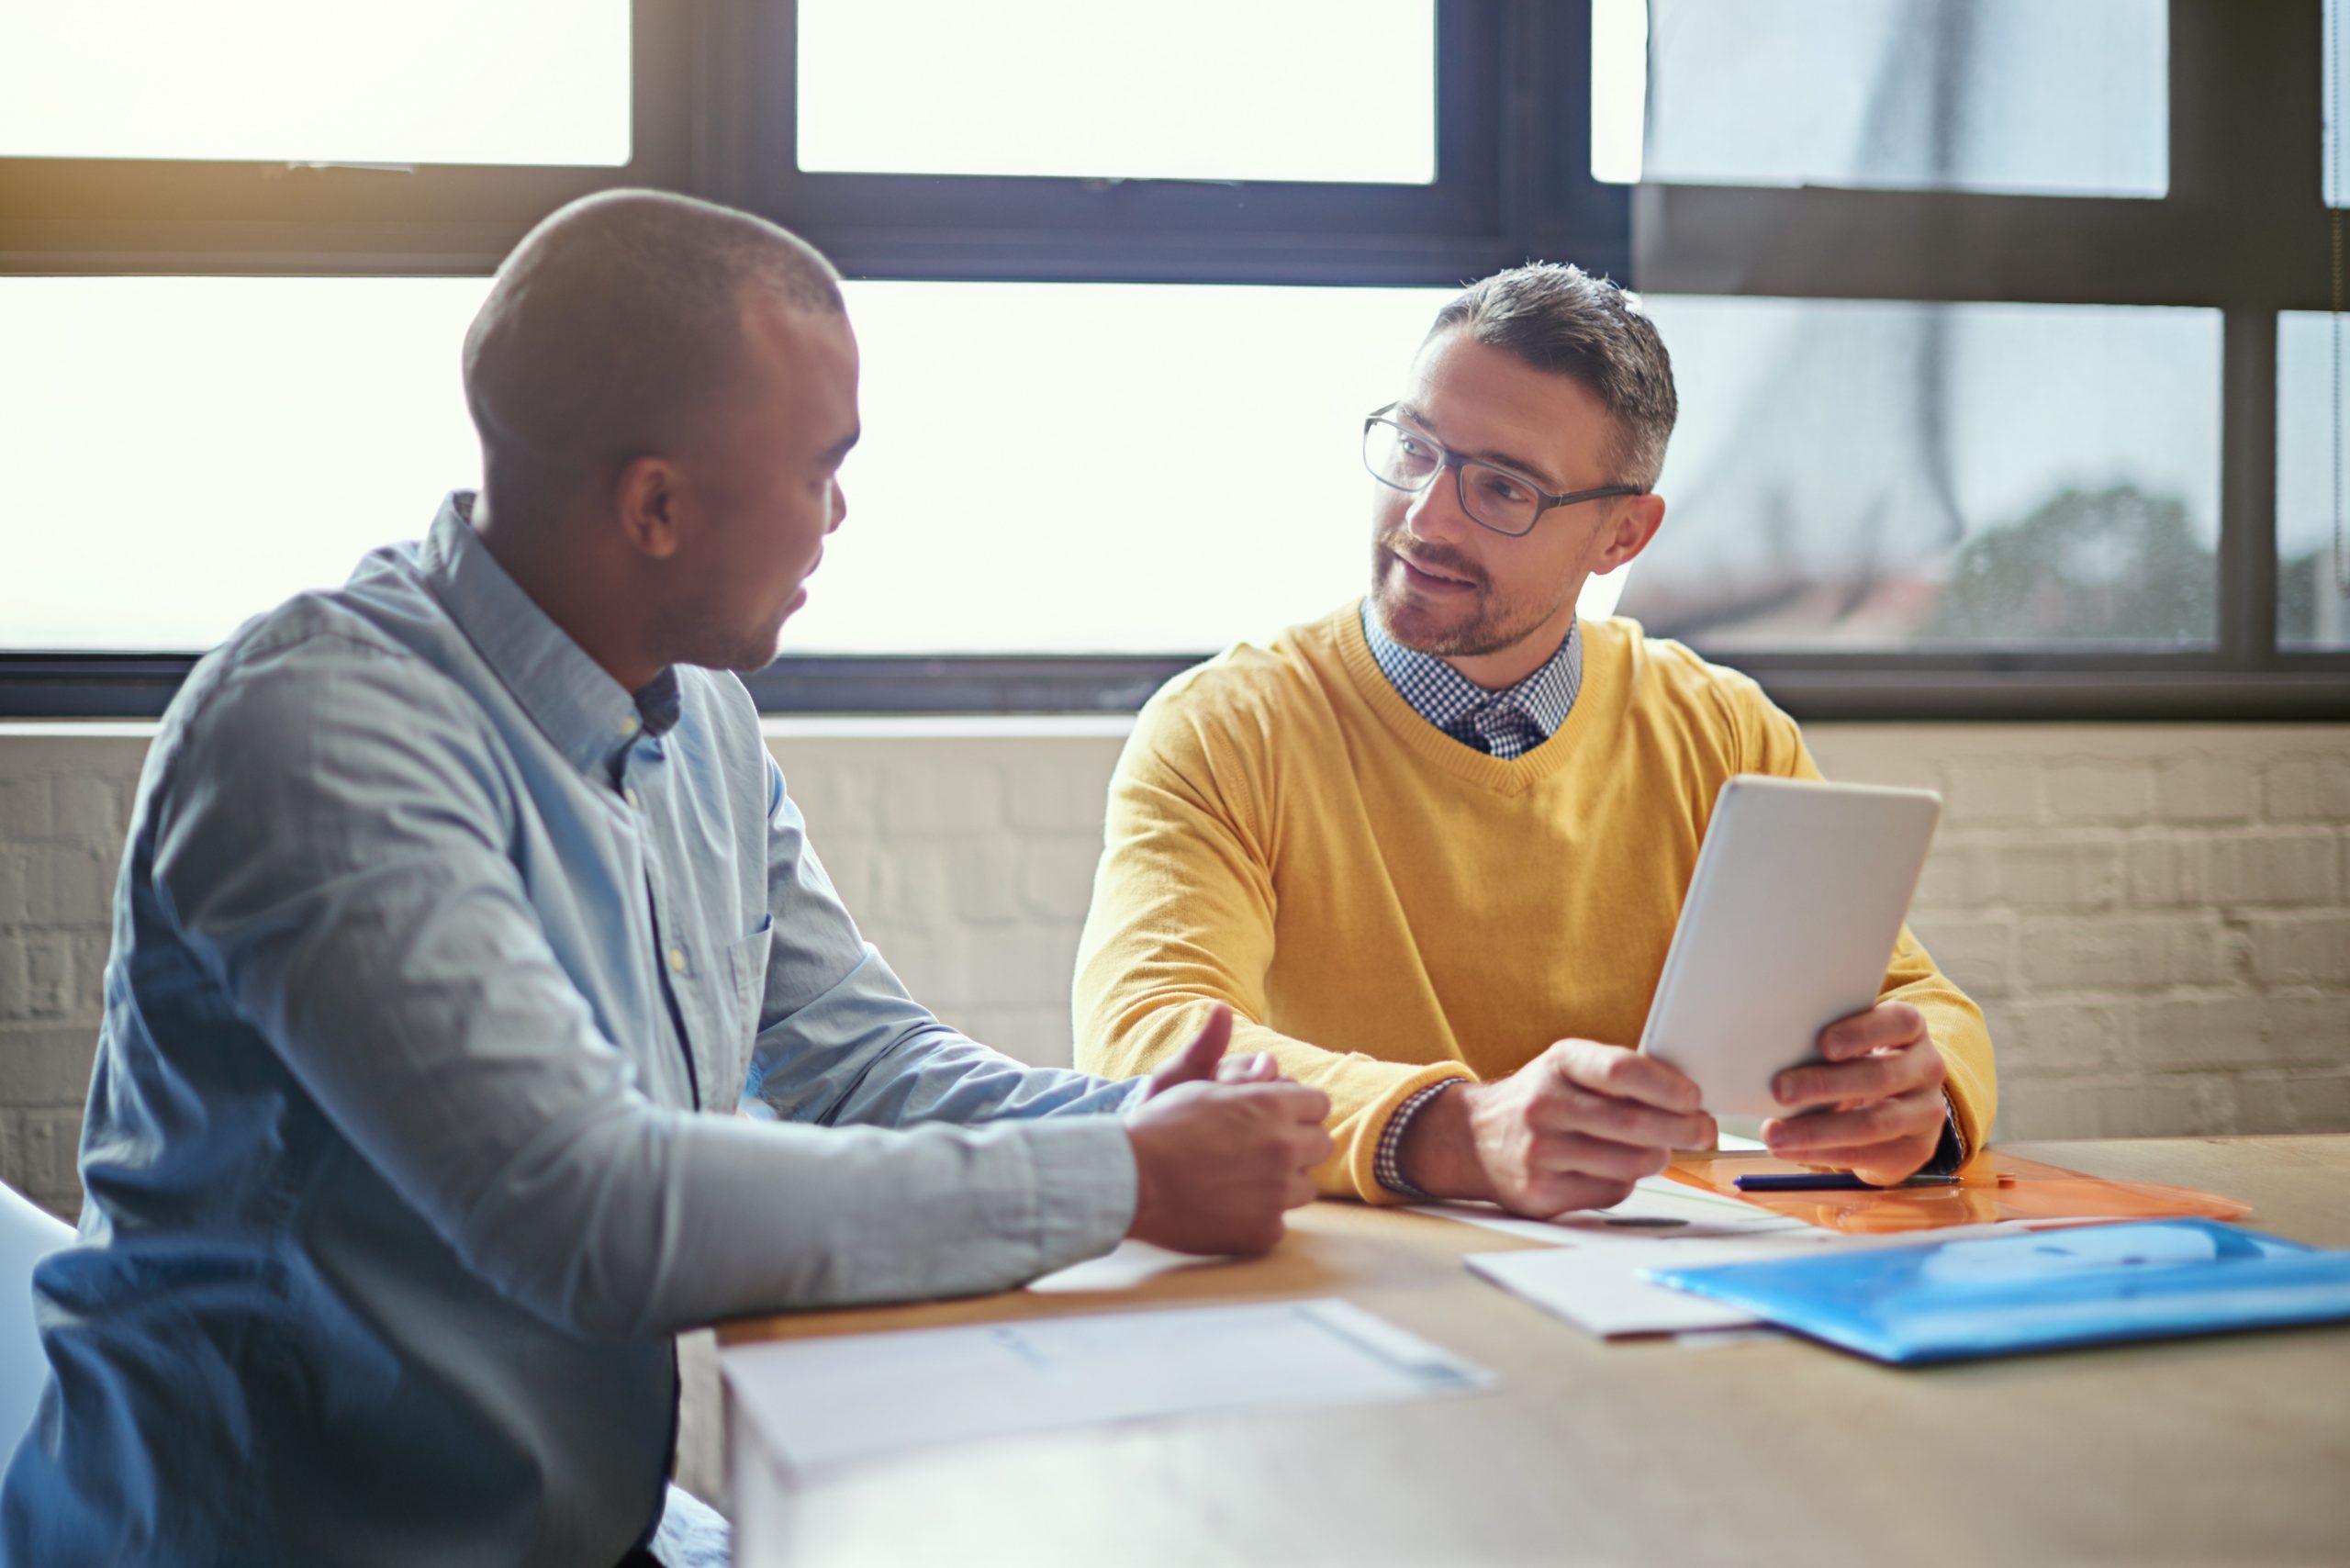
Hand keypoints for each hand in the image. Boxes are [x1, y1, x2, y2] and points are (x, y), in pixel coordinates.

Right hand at [1126, 1005, 1332, 1254]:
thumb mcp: (1186, 1078)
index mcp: (1274, 1106)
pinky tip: (1228, 1208)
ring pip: (1305, 1187)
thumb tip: (1223, 1010)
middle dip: (1296, 1144)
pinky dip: (1258, 1217)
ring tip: (1240, 1179)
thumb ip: (1216, 1049)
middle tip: (1257, 1148)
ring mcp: (1278, 1193)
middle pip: (1321, 1145)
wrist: (1129, 1182)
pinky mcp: (1265, 1230)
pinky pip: (1280, 1221)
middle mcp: (1285, 1148)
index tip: (1270, 1118)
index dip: (1294, 1109)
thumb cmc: (1157, 1127)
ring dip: (1282, 1182)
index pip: (1318, 1104)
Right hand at [1398, 1040, 1715, 1219]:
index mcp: (1559, 1063)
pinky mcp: (1541, 1194)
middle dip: (1682, 1129)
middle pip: (1634, 1123)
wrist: (1474, 1138)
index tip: (1694, 1098)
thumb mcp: (1567, 1068)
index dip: (1668, 1086)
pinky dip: (1625, 1181)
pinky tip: (1615, 1168)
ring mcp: (1540, 1152)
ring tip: (1660, 1150)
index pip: (1622, 1070)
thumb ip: (1617, 1076)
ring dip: (1657, 1157)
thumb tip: (1687, 1100)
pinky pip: (1610, 1192)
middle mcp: (1544, 1105)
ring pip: (1629, 1163)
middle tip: (1703, 1131)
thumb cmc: (1542, 1099)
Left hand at [1762, 1001, 1947, 1185]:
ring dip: (1816, 1130)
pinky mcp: (1916, 1151)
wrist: (1899, 1106)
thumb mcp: (1851, 1043)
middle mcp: (1926, 1068)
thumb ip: (1824, 1041)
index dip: (1862, 1032)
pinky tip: (1790, 1150)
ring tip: (1773, 1133)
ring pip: (1873, 1122)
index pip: (1898, 1023)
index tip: (1823, 1044)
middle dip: (1824, 1084)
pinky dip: (1823, 1154)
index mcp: (1910, 1029)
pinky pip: (1867, 1155)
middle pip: (1879, 1075)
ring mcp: (1926, 1112)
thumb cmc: (1857, 1061)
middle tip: (1779, 1090)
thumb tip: (1769, 1050)